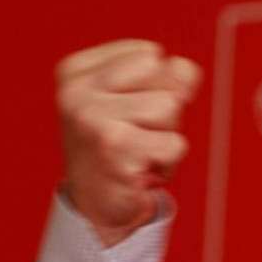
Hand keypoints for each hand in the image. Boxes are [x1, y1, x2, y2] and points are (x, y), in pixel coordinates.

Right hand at [55, 39, 201, 245]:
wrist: (96, 207)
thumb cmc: (119, 147)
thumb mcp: (136, 101)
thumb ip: (166, 76)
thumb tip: (185, 68)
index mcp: (75, 72)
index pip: (150, 54)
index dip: (154, 84)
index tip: (128, 112)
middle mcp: (76, 93)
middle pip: (163, 77)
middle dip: (165, 109)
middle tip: (137, 135)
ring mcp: (92, 121)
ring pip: (170, 107)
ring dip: (167, 135)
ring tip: (140, 152)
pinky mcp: (115, 150)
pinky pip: (174, 143)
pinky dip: (169, 162)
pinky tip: (141, 170)